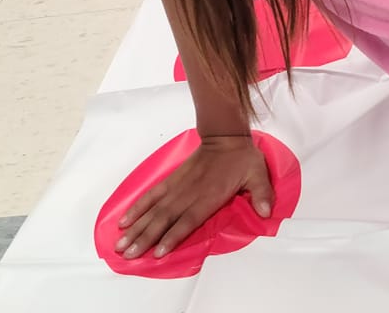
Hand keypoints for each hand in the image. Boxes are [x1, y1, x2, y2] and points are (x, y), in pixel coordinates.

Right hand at [114, 135, 272, 260]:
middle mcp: (189, 193)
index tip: (157, 251)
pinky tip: (125, 220)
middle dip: (144, 237)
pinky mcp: (171, 180)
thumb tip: (266, 211)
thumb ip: (261, 194)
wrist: (225, 135)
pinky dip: (138, 207)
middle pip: (163, 218)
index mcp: (208, 195)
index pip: (187, 219)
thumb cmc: (241, 158)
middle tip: (128, 253)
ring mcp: (178, 186)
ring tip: (121, 243)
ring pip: (153, 209)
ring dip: (136, 226)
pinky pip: (152, 195)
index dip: (172, 236)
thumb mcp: (257, 173)